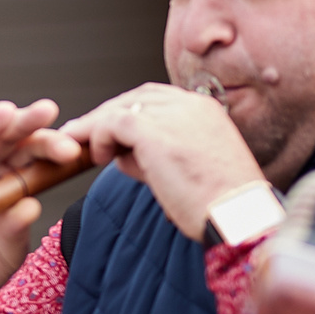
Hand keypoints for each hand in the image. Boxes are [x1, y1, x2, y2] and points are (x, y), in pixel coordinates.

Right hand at [0, 99, 81, 313]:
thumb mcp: (7, 253)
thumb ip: (15, 230)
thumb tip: (30, 207)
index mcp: (9, 181)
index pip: (31, 154)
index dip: (50, 147)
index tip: (71, 150)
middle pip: (3, 141)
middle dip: (24, 124)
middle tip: (45, 110)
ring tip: (4, 114)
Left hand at [60, 82, 263, 239]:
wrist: (237, 216)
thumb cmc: (215, 202)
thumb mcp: (184, 168)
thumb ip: (152, 153)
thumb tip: (119, 153)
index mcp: (204, 110)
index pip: (155, 98)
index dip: (126, 111)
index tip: (104, 129)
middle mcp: (191, 105)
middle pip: (135, 97)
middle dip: (104, 115)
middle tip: (78, 133)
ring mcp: (174, 115)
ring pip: (119, 108)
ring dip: (95, 127)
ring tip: (78, 146)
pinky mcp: (155, 132)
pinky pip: (113, 123)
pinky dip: (99, 137)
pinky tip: (99, 157)